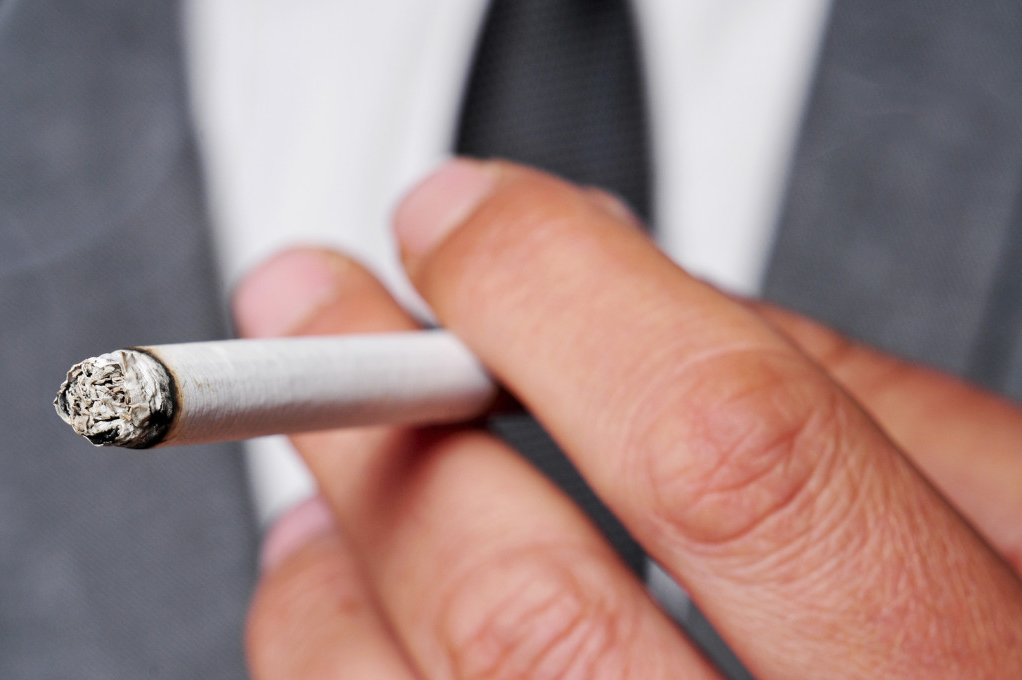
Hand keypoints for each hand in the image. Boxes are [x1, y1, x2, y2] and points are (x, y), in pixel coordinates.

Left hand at [235, 160, 1021, 678]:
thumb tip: (643, 293)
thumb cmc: (1006, 665)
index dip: (556, 294)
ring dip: (347, 553)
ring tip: (335, 468)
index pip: (721, 443)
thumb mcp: (1018, 519)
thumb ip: (852, 400)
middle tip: (315, 315)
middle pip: (526, 606)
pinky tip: (351, 596)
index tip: (461, 221)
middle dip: (388, 410)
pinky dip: (336, 655)